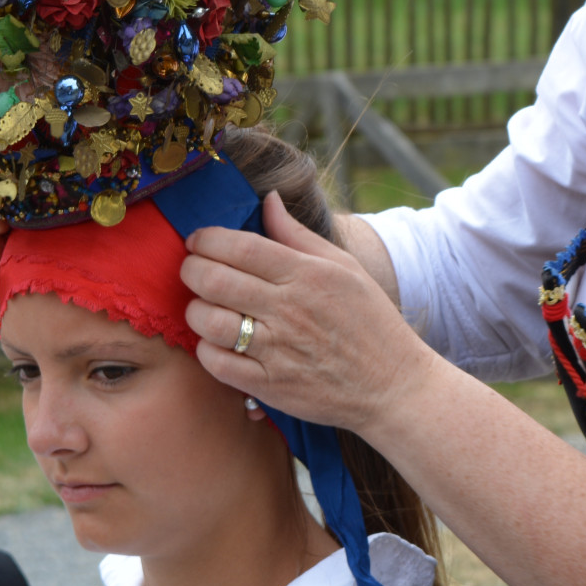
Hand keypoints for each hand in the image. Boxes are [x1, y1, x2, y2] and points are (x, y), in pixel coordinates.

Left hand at [181, 191, 438, 432]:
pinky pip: (218, 364)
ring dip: (195, 310)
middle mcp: (289, 310)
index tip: (198, 241)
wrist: (394, 385)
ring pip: (210, 322)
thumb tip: (267, 200)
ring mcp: (278, 350)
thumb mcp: (343, 267)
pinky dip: (206, 350)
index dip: (207, 239)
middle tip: (192, 269)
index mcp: (306, 274)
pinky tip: (215, 341)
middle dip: (191, 269)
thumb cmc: (370, 320)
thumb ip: (298, 234)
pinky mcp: (271, 386)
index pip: (240, 246)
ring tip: (203, 306)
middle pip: (215, 279)